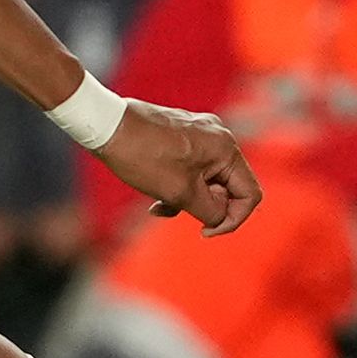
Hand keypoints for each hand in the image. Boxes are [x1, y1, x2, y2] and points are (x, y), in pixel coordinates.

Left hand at [98, 100, 261, 238]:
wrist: (106, 125)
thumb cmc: (143, 157)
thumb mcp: (180, 193)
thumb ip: (211, 210)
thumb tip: (220, 218)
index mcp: (225, 148)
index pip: (250, 194)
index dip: (233, 219)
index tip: (204, 231)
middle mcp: (218, 136)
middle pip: (229, 187)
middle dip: (204, 207)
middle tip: (176, 210)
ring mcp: (200, 133)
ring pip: (208, 180)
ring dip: (188, 199)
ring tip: (159, 205)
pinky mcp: (183, 134)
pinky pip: (193, 169)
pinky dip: (179, 185)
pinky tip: (155, 195)